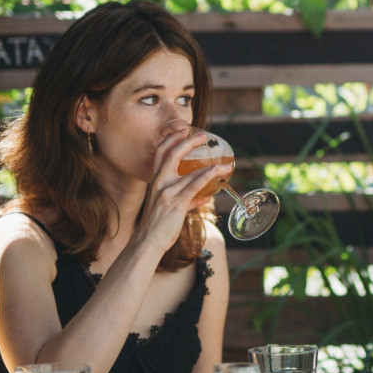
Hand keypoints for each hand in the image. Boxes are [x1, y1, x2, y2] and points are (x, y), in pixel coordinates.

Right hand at [132, 126, 222, 252]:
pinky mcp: (176, 203)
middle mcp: (159, 183)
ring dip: (211, 167)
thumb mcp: (168, 207)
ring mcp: (167, 192)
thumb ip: (186, 200)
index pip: (160, 152)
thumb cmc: (158, 226)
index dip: (171, 139)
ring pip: (191, 172)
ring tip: (225, 164)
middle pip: (172, 153)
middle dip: (187, 141)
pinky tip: (218, 172)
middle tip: (202, 135)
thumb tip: (204, 197)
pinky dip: (207, 177)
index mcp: (155, 181)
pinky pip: (194, 186)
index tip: (183, 131)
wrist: (147, 242)